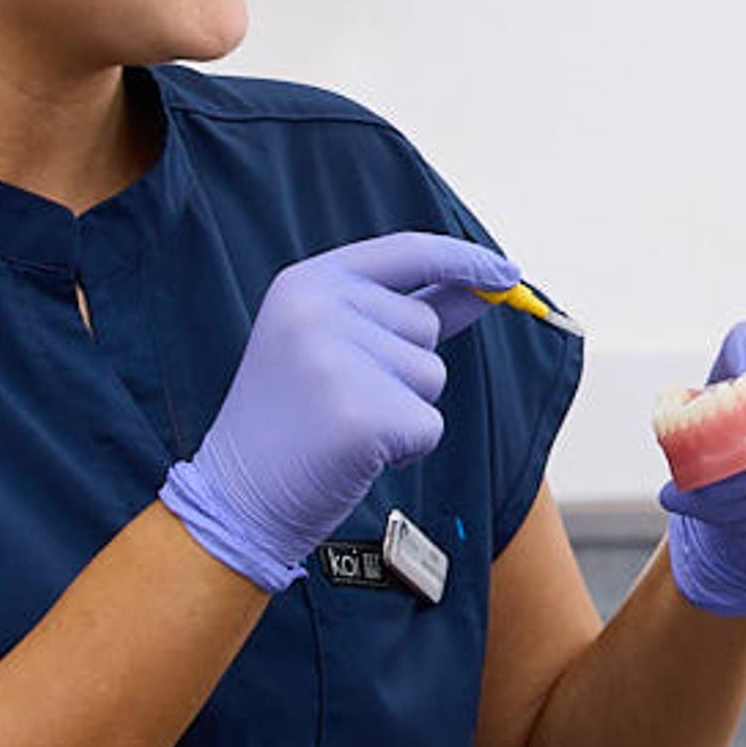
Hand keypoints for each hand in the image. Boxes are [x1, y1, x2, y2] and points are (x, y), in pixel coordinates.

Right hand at [160, 231, 517, 591]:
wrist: (239, 495)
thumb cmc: (292, 419)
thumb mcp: (334, 345)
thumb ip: (409, 309)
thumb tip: (485, 284)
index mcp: (307, 282)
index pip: (407, 251)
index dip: (464, 259)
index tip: (505, 272)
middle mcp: (320, 310)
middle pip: (426, 326)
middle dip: (404, 369)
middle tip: (341, 397)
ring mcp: (338, 361)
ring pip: (432, 377)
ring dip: (405, 410)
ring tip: (344, 424)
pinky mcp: (363, 415)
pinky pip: (430, 425)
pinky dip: (406, 448)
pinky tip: (355, 454)